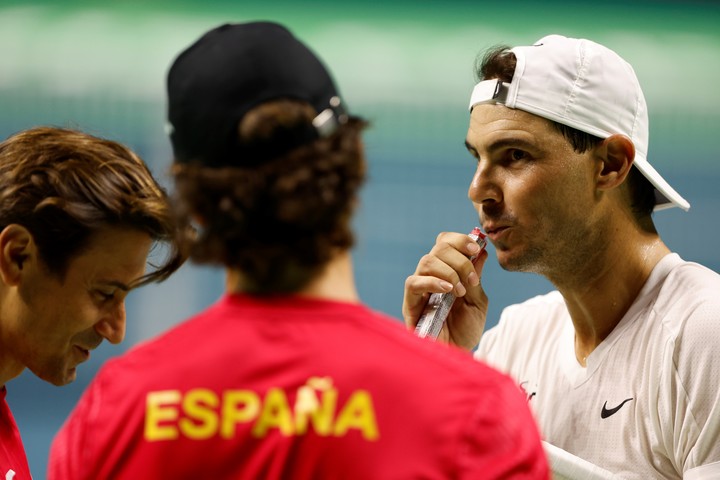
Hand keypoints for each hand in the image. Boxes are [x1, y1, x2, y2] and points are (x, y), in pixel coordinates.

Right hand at [402, 231, 488, 350]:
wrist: (457, 355)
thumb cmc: (465, 331)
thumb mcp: (477, 302)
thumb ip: (475, 277)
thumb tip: (481, 250)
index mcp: (447, 272)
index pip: (445, 243)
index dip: (459, 240)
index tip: (476, 247)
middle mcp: (431, 276)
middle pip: (438, 248)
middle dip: (460, 258)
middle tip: (471, 279)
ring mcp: (420, 289)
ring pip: (427, 261)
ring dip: (449, 271)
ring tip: (460, 291)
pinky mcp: (410, 303)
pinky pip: (414, 282)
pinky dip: (433, 281)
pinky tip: (448, 290)